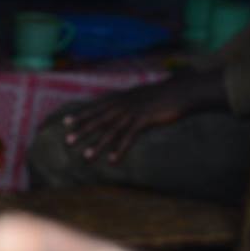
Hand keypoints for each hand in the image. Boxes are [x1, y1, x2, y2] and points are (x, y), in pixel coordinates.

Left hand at [55, 72, 221, 164]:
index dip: (81, 115)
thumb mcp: (142, 95)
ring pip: (111, 131)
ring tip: (86, 158)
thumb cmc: (165, 94)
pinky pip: (129, 137)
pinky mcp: (146, 119)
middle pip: (99, 119)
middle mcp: (124, 104)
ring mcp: (134, 111)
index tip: (65, 123)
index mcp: (122, 97)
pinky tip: (112, 160)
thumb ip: (130, 102)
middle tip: (68, 142)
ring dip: (97, 145)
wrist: (184, 90)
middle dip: (82, 131)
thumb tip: (121, 109)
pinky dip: (119, 150)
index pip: (96, 107)